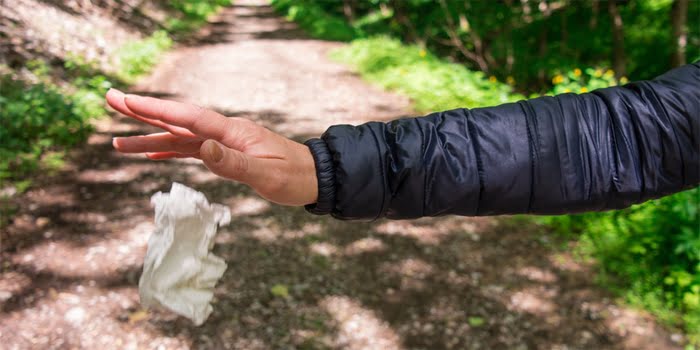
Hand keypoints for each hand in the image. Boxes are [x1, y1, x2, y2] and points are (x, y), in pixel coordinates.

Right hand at [106, 88, 317, 205]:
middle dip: (143, 112)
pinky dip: (170, 149)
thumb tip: (203, 148)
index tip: (128, 102)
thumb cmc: (294, 177)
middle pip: (178, 120)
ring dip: (150, 136)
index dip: (157, 110)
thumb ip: (234, 163)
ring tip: (117, 142)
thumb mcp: (267, 175)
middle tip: (110, 99)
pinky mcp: (226, 153)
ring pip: (180, 136)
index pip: (189, 118)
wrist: (314, 177)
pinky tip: (151, 153)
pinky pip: (191, 149)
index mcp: (233, 132)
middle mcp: (225, 132)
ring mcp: (224, 142)